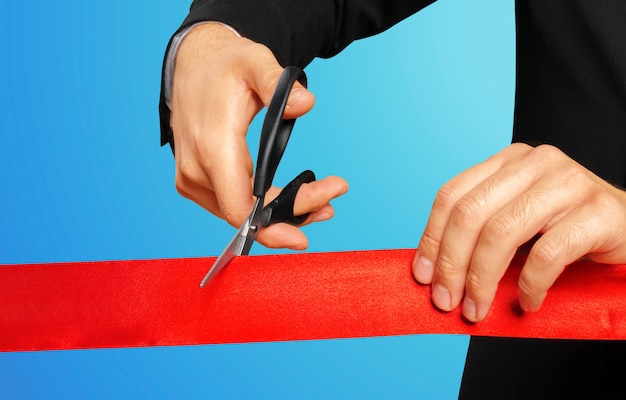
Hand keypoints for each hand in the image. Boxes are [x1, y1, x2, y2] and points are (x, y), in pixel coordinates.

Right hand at [170, 24, 347, 249]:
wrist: (193, 65)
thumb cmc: (224, 66)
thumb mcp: (253, 62)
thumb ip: (277, 82)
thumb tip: (305, 103)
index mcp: (212, 145)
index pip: (241, 207)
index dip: (276, 224)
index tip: (311, 222)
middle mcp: (196, 169)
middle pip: (248, 214)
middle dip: (293, 213)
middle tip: (330, 202)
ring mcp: (191, 179)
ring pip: (240, 214)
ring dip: (280, 213)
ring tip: (320, 202)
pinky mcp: (193, 182)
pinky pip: (230, 205)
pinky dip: (261, 207)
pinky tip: (289, 200)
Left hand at [412, 143, 625, 321]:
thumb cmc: (566, 229)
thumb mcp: (517, 221)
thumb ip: (480, 233)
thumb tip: (434, 272)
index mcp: (508, 162)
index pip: (452, 195)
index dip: (432, 238)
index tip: (422, 276)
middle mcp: (535, 163)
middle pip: (470, 213)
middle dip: (451, 264)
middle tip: (446, 301)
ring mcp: (568, 182)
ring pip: (502, 233)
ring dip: (482, 280)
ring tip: (477, 310)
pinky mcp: (598, 211)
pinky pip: (547, 254)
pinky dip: (530, 286)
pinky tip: (527, 303)